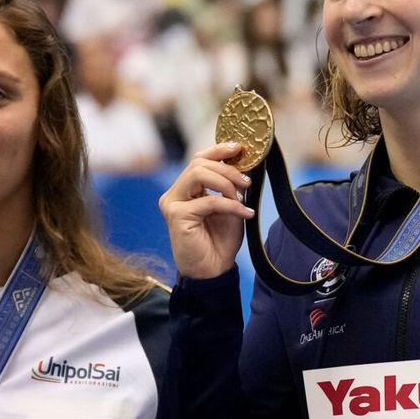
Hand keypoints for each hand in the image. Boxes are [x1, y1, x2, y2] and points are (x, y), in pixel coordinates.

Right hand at [160, 143, 255, 278]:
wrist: (214, 270)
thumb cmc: (220, 240)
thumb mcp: (230, 206)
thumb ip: (231, 185)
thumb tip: (244, 161)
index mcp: (187, 189)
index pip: (199, 159)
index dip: (218, 150)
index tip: (239, 148)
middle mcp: (175, 194)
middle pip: (199, 163)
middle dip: (228, 169)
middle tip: (247, 182)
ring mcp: (172, 204)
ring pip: (198, 174)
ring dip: (226, 183)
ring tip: (242, 197)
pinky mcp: (176, 216)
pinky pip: (208, 200)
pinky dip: (230, 204)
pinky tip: (244, 213)